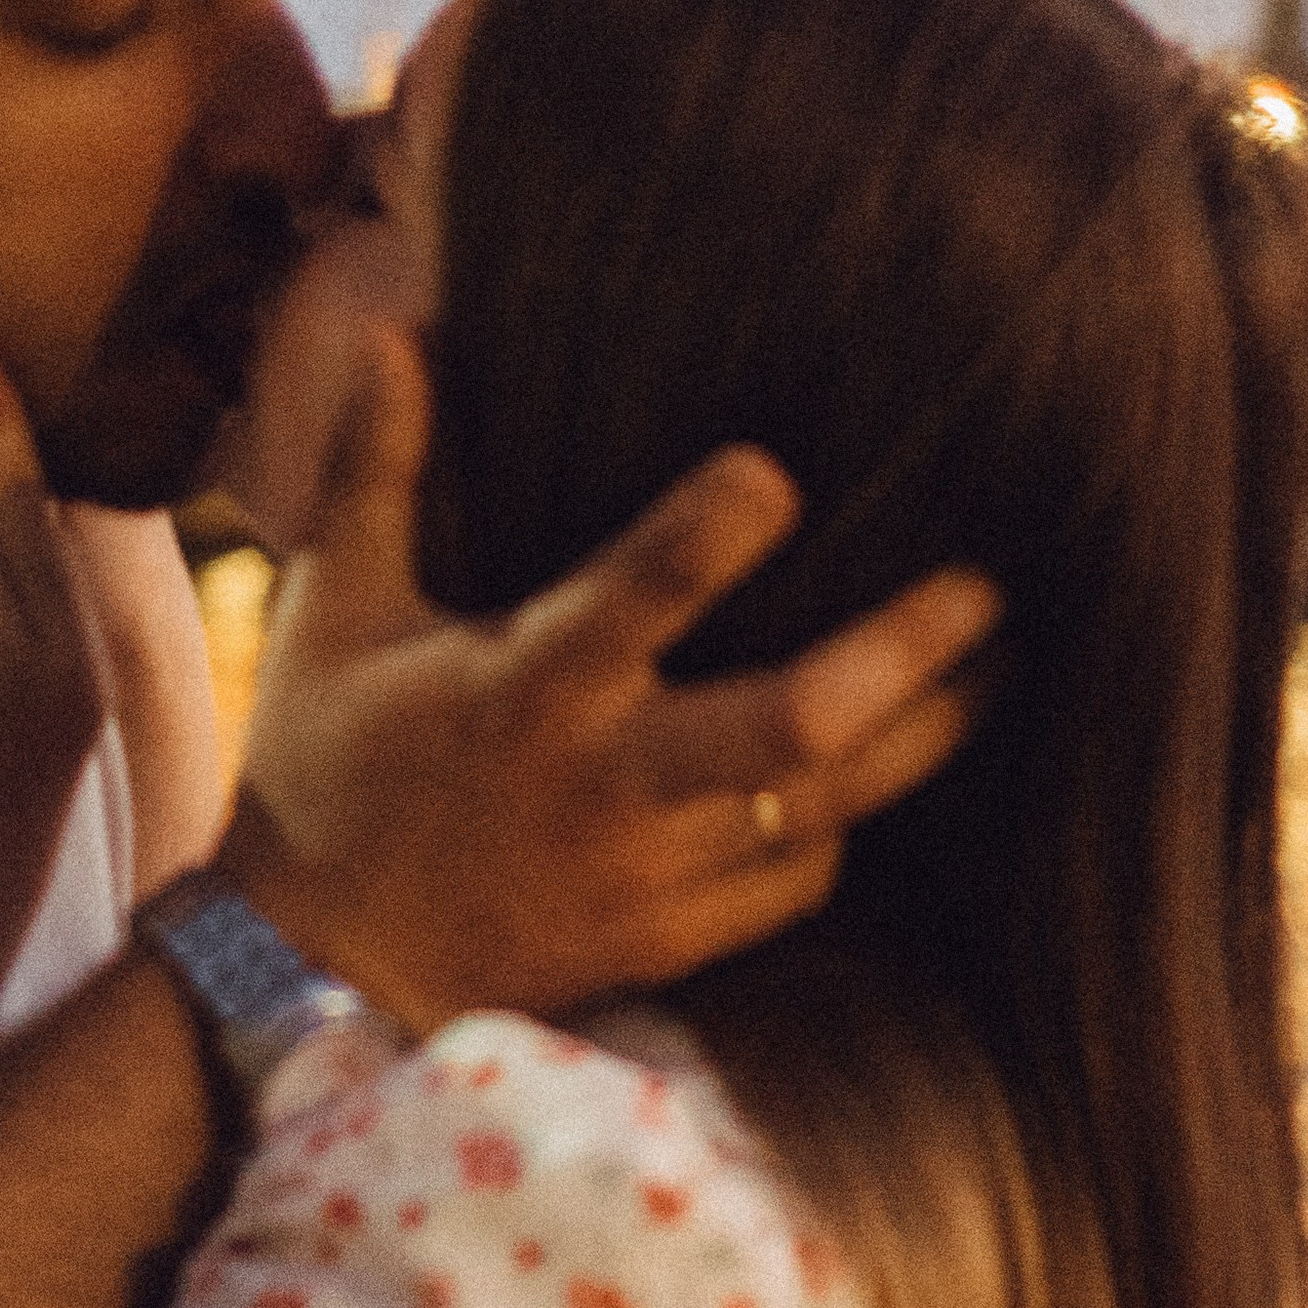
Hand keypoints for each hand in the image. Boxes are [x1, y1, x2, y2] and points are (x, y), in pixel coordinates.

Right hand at [217, 328, 995, 1032]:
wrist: (309, 976)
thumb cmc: (322, 768)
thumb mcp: (333, 609)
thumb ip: (376, 470)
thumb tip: (398, 331)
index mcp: (524, 689)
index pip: (634, 599)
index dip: (710, 534)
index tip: (779, 470)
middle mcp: (603, 783)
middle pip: (791, 727)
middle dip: (901, 657)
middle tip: (983, 586)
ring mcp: (645, 873)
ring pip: (823, 810)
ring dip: (922, 735)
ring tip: (999, 664)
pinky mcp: (665, 939)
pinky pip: (792, 881)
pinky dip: (843, 823)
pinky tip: (881, 767)